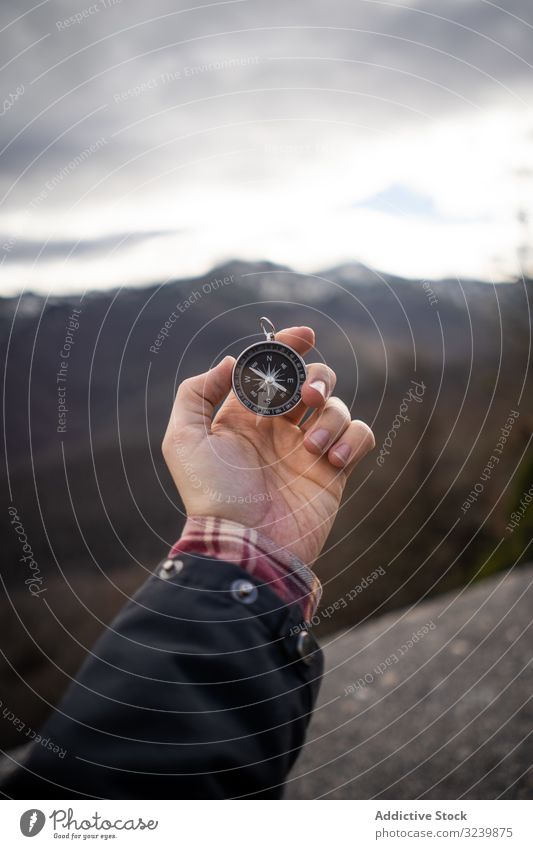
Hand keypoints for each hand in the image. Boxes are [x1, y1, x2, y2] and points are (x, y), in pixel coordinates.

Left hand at [162, 326, 374, 564]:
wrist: (247, 545)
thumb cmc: (212, 494)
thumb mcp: (184, 440)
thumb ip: (197, 393)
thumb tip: (230, 362)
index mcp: (245, 416)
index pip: (272, 369)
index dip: (288, 345)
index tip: (303, 335)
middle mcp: (279, 429)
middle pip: (311, 380)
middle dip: (315, 378)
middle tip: (306, 398)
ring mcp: (308, 450)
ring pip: (336, 406)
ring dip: (330, 417)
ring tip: (313, 448)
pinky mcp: (335, 471)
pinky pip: (360, 435)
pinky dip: (354, 438)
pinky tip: (333, 460)